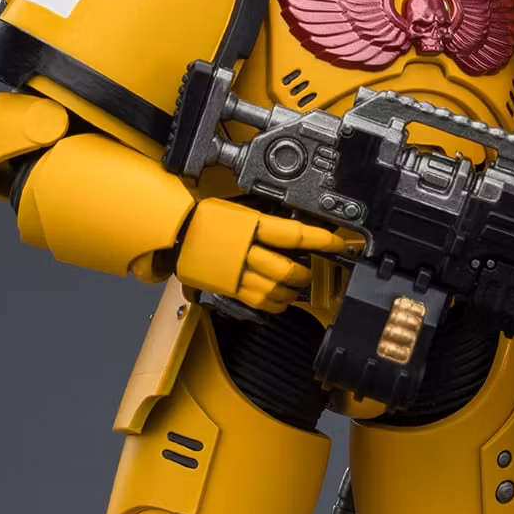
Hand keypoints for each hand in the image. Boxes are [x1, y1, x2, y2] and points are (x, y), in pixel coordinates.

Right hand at [177, 198, 360, 313]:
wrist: (175, 233)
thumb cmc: (206, 218)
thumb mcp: (239, 209)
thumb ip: (265, 220)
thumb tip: (295, 229)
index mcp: (250, 224)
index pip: (294, 234)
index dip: (321, 239)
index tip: (338, 243)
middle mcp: (244, 250)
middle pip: (287, 269)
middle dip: (304, 273)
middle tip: (310, 270)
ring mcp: (235, 272)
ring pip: (275, 289)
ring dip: (292, 291)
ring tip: (296, 286)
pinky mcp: (228, 288)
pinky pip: (259, 302)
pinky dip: (275, 304)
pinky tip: (280, 299)